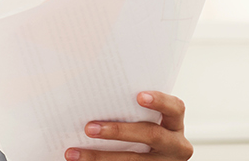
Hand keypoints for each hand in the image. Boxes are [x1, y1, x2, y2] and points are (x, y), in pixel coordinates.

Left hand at [66, 91, 192, 160]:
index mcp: (174, 124)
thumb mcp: (143, 120)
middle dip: (118, 131)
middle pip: (152, 135)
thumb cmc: (140, 131)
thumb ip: (129, 110)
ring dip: (99, 156)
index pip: (175, 108)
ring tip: (73, 153)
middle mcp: (175, 145)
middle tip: (89, 128)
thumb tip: (91, 95)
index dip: (160, 101)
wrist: (149, 159)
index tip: (139, 96)